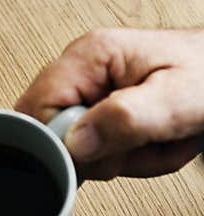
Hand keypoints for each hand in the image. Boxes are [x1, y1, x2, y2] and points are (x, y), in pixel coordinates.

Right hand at [16, 28, 203, 179]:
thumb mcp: (178, 99)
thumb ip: (125, 119)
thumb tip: (74, 142)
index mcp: (90, 56)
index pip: (37, 111)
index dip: (65, 142)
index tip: (105, 151)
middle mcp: (83, 70)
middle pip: (52, 132)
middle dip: (101, 155)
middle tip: (141, 144)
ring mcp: (91, 89)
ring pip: (77, 148)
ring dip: (123, 159)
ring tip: (157, 142)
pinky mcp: (103, 109)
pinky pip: (96, 149)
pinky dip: (127, 158)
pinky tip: (150, 143)